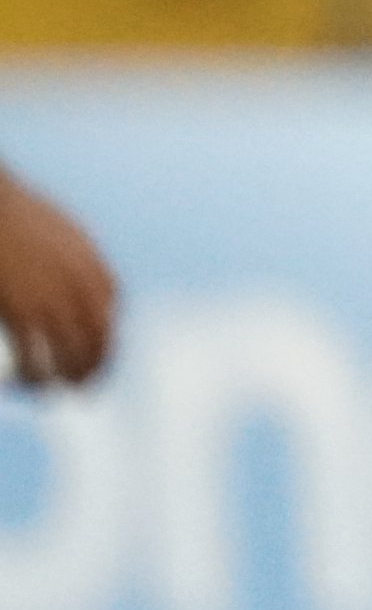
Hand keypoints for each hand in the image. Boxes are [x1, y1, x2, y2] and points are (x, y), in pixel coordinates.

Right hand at [0, 171, 115, 389]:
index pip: (111, 309)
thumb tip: (81, 271)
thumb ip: (74, 256)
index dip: (107, 334)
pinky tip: (27, 385)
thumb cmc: (20, 216)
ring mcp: (54, 300)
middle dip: (97, 366)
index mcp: (93, 266)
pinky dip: (34, 376)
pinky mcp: (24, 312)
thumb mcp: (62, 232)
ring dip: (69, 379)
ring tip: (60, 393)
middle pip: (100, 337)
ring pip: (71, 353)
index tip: (98, 349)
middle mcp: (82, 286)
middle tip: (86, 387)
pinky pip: (34, 355)